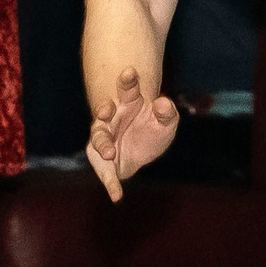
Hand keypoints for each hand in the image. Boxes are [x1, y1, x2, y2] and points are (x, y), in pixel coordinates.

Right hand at [86, 67, 177, 202]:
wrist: (140, 151)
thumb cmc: (151, 130)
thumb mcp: (166, 122)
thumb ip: (167, 112)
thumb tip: (163, 102)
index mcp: (128, 103)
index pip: (127, 87)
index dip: (127, 79)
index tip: (130, 71)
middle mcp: (112, 118)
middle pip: (105, 110)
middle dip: (104, 109)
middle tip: (106, 109)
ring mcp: (104, 137)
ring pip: (98, 138)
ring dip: (102, 144)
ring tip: (109, 152)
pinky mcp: (101, 158)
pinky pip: (104, 171)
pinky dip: (111, 183)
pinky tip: (117, 195)